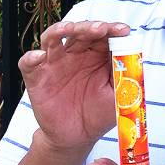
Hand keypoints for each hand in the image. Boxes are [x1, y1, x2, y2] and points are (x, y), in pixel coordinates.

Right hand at [20, 20, 130, 152]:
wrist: (77, 137)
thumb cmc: (99, 112)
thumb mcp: (118, 95)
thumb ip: (125, 76)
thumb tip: (135, 59)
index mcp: (97, 55)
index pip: (104, 35)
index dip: (113, 30)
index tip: (123, 31)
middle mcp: (75, 54)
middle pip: (80, 31)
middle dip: (91, 27)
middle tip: (101, 29)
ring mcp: (55, 63)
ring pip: (53, 37)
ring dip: (61, 29)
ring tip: (69, 29)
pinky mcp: (37, 77)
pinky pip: (28, 63)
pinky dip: (31, 57)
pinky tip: (39, 56)